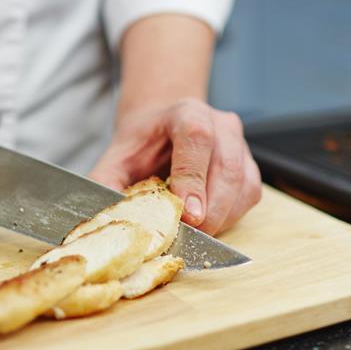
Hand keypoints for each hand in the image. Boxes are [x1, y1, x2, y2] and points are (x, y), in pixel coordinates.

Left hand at [90, 98, 261, 235]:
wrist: (163, 129)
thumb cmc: (142, 146)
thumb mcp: (116, 158)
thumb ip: (106, 183)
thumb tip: (100, 216)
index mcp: (186, 114)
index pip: (197, 140)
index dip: (193, 178)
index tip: (187, 214)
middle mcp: (220, 125)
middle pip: (227, 168)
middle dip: (210, 210)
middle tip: (189, 235)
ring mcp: (240, 145)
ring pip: (243, 186)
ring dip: (221, 217)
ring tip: (195, 232)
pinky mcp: (250, 167)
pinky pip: (249, 196)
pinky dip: (230, 217)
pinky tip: (208, 223)